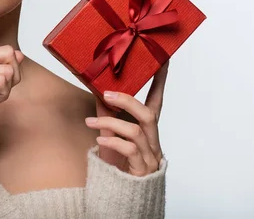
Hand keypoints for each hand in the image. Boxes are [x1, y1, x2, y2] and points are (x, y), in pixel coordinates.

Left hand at [85, 61, 168, 175]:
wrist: (120, 194)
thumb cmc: (118, 162)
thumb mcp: (111, 134)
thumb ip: (108, 114)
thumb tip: (98, 91)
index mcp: (147, 130)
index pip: (157, 101)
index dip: (160, 82)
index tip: (163, 60)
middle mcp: (152, 141)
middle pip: (148, 115)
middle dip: (127, 101)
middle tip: (105, 94)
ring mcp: (149, 156)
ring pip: (135, 131)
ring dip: (110, 123)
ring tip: (90, 122)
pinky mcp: (141, 170)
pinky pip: (129, 150)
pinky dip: (112, 141)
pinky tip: (100, 140)